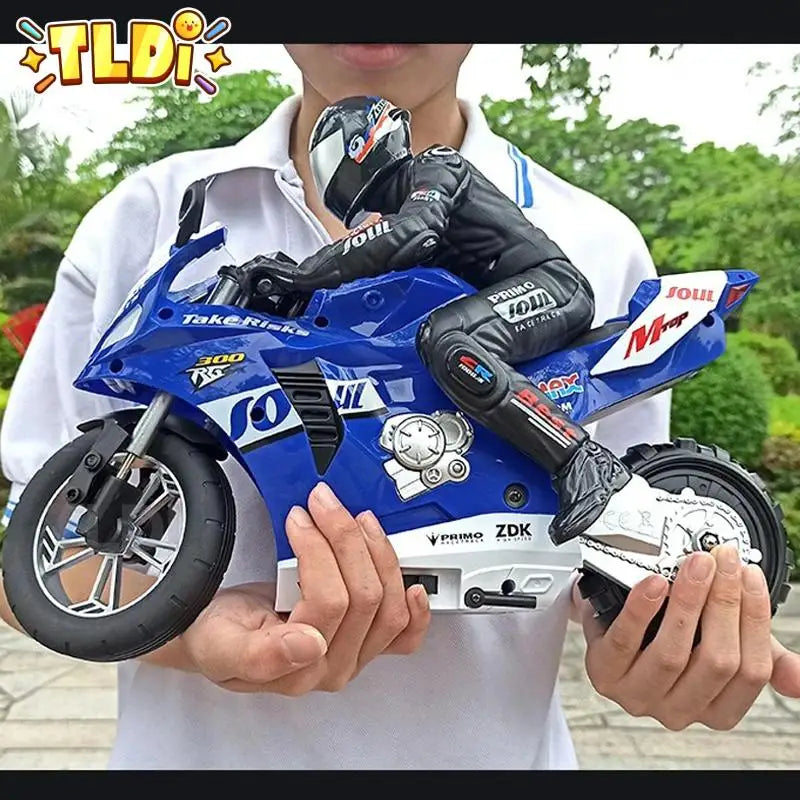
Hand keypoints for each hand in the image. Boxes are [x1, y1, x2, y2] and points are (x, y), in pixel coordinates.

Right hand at [181, 482, 430, 693]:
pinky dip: (416, 610)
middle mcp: (334, 665)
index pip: (329, 600)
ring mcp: (355, 654)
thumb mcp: (218, 644)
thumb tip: (309, 645)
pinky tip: (415, 586)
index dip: (317, 550)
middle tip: (324, 505)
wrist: (219, 637)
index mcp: (300, 667)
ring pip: (389, 605)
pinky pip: (404, 634)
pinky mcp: (366, 641)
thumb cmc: (219, 638)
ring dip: (377, 553)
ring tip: (356, 520)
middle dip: (345, 539)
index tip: (299, 518)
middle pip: (364, 596)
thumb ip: (260, 654)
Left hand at [579, 543, 799, 730]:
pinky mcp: (604, 674)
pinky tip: (654, 583)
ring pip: (673, 654)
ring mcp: (639, 696)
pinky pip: (625, 642)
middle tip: (723, 561)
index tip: (751, 575)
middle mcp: (680, 710)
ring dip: (688, 602)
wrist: (610, 625)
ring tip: (695, 566)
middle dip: (725, 604)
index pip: (752, 671)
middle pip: (717, 661)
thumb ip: (761, 657)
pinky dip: (642, 609)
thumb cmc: (669, 636)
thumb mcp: (717, 645)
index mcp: (716, 708)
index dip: (755, 618)